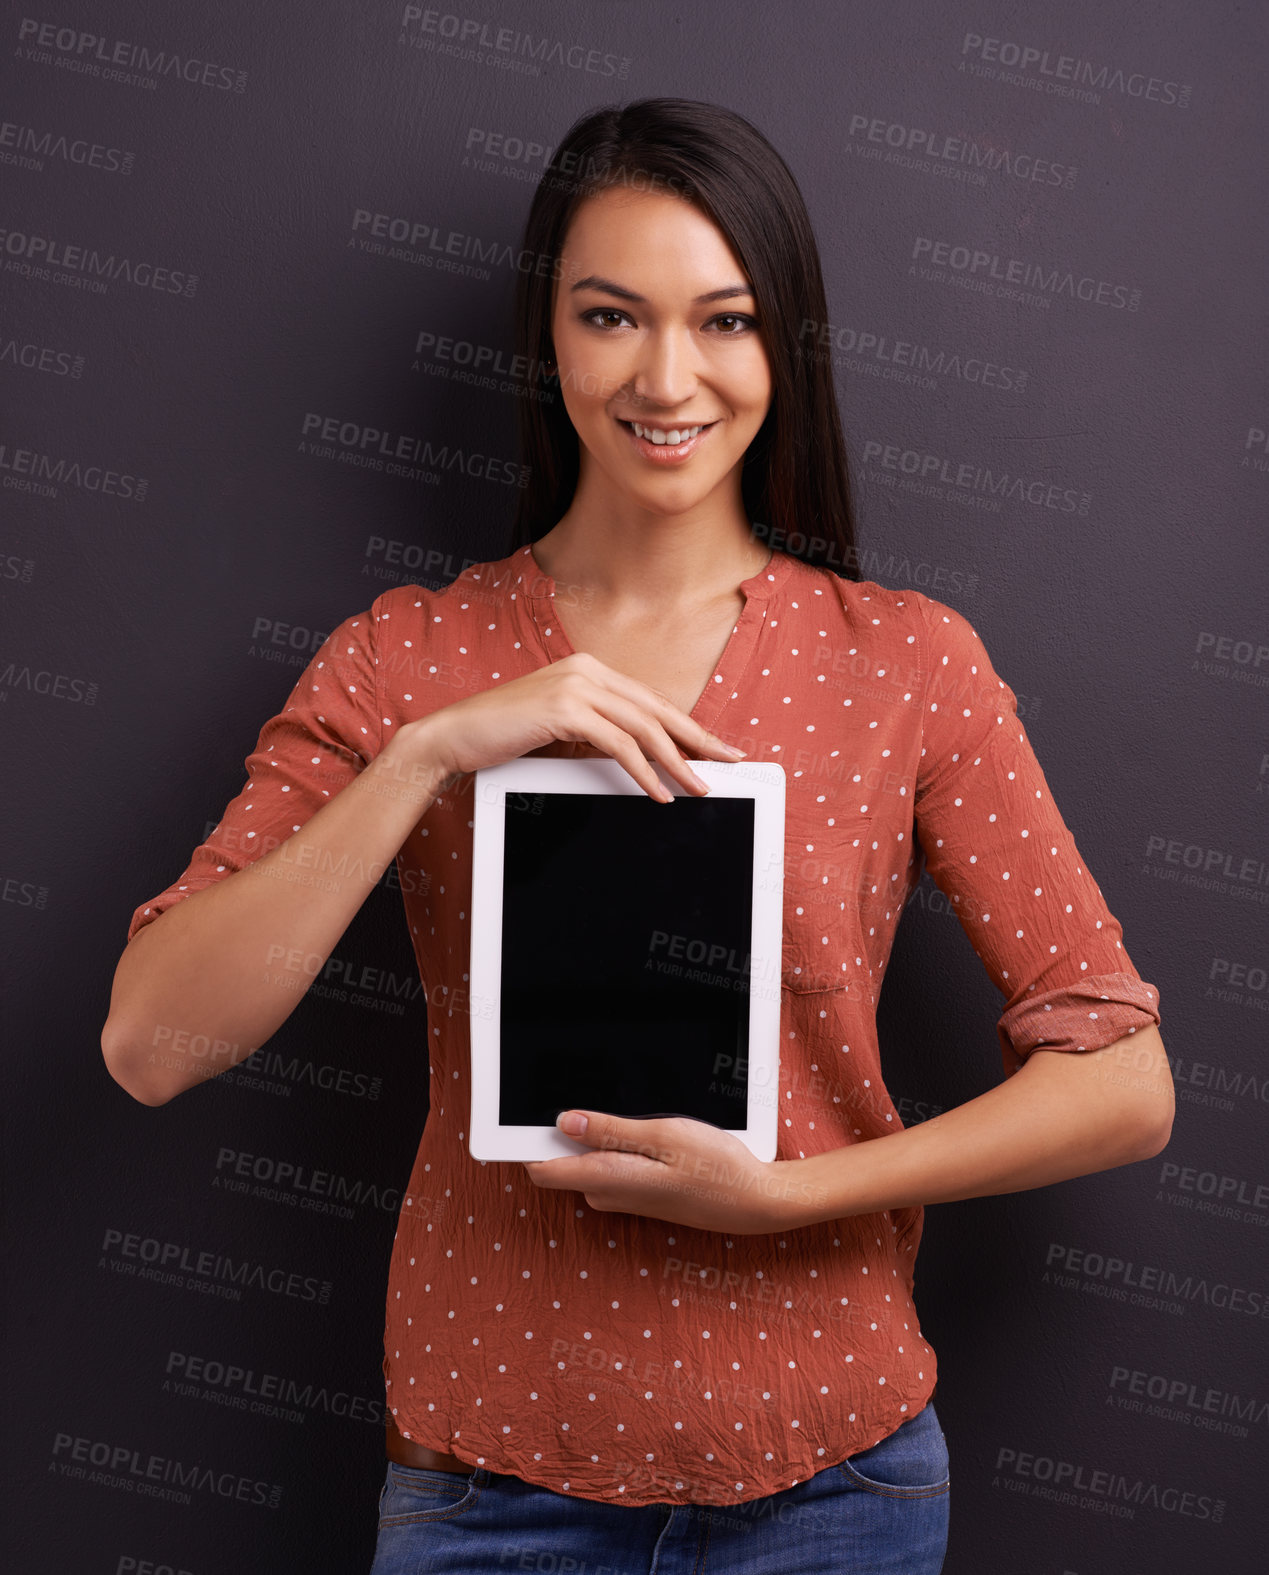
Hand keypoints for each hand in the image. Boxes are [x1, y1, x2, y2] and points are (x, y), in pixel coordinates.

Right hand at [399, 651, 747, 803]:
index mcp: (589, 669)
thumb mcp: (559, 729)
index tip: (717, 747)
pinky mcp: (566, 707)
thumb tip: (642, 755)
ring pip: (645, 728)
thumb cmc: (503, 737)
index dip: (688, 726)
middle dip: (699, 739)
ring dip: (678, 762)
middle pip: (658, 710)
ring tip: (700, 788)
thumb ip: (597, 731)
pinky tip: (659, 792)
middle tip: (732, 761)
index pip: (651, 701)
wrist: (453, 736)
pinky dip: (644, 771)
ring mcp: (577, 685)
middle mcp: (587, 669)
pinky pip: (620, 744)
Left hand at [523, 1109, 808, 1234]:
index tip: (530, 1108)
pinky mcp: (635, 1193)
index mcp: (607, 1179)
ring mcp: (620, 1196)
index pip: (541, 1167)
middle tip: (594, 1091)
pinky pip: (607, 1165)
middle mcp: (606, 1193)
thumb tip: (564, 1121)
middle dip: (566, 1127)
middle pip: (560, 1159)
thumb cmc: (715, 1166)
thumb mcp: (664, 1135)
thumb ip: (610, 1131)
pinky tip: (644, 1128)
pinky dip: (614, 1145)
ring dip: (596, 1134)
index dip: (528, 1138)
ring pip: (585, 1159)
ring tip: (631, 1107)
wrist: (754, 1202)